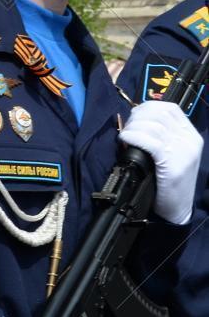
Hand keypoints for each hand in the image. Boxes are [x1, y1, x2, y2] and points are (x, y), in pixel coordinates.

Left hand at [120, 99, 202, 225]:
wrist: (178, 208)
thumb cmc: (168, 181)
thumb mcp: (170, 153)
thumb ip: (161, 137)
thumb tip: (136, 121)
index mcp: (191, 135)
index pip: (170, 109)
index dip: (148, 108)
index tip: (134, 116)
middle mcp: (190, 140)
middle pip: (160, 114)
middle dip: (138, 117)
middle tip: (128, 128)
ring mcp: (184, 151)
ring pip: (154, 126)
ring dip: (133, 127)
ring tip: (125, 136)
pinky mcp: (173, 163)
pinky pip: (151, 142)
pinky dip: (134, 136)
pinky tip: (126, 139)